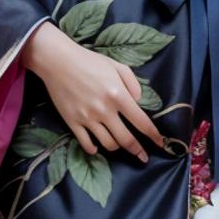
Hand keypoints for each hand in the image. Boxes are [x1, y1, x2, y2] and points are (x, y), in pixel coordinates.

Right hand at [21, 21, 164, 162]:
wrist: (58, 61)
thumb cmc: (89, 61)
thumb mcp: (117, 66)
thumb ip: (133, 84)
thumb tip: (139, 102)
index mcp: (118, 95)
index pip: (141, 121)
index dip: (153, 135)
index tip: (160, 143)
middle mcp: (104, 110)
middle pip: (125, 139)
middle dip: (137, 150)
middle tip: (142, 156)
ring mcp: (87, 118)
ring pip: (107, 144)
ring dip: (116, 147)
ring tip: (118, 144)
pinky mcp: (72, 122)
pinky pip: (86, 143)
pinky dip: (93, 149)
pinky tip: (97, 147)